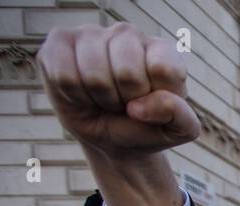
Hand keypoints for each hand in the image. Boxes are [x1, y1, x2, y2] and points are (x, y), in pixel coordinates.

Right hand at [38, 24, 199, 161]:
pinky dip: (73, 94)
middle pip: (127, 73)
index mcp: (162, 52)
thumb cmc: (145, 127)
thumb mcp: (177, 130)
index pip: (163, 70)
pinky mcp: (59, 41)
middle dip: (125, 102)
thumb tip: (140, 106)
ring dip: (99, 99)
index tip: (151, 104)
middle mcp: (128, 35)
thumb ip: (179, 117)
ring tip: (104, 98)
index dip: (155, 100)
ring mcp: (92, 33)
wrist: (109, 138)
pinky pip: (63, 73)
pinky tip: (81, 92)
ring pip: (94, 74)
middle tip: (124, 104)